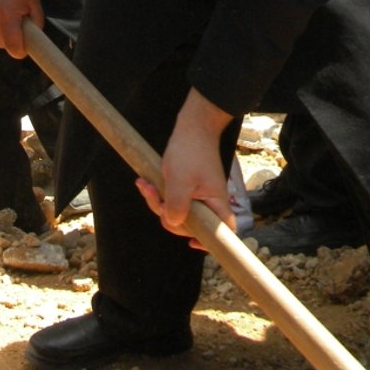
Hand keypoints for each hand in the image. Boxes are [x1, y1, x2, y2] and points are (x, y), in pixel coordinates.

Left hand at [133, 88, 233, 248]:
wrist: (191, 127)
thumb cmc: (190, 152)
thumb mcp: (180, 181)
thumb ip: (178, 206)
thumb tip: (173, 224)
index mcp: (216, 203)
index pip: (224, 232)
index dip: (210, 242)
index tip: (191, 243)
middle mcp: (209, 202)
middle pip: (190, 224)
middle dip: (168, 215)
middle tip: (154, 196)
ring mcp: (197, 195)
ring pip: (176, 211)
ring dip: (157, 201)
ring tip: (145, 185)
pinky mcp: (186, 188)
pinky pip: (171, 199)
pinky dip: (158, 194)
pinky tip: (145, 183)